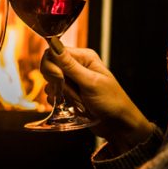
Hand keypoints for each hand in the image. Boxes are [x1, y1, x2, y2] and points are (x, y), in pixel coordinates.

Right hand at [41, 39, 153, 154]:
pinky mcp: (68, 93)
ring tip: (77, 100)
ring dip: (59, 93)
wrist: (118, 124)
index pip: (55, 52)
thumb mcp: (90, 82)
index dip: (52, 65)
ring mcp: (72, 80)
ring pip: (50, 81)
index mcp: (84, 57)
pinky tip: (71, 105)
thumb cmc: (111, 101)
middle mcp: (76, 66)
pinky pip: (53, 93)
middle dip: (56, 81)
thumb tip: (54, 43)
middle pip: (50, 66)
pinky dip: (58, 100)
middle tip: (71, 92)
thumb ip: (70, 65)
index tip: (59, 79)